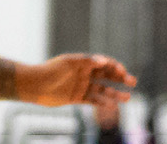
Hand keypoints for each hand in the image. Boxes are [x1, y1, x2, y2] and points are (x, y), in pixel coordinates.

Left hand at [17, 53, 134, 106]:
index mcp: (85, 63)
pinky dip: (102, 103)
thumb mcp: (69, 62)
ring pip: (102, 90)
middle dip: (120, 79)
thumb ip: (87, 61)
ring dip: (115, 94)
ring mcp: (81, 86)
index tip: (123, 72)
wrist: (34, 85)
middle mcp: (85, 74)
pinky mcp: (76, 98)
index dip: (115, 67)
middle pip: (107, 76)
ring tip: (127, 98)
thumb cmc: (51, 70)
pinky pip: (92, 101)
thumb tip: (104, 61)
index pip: (105, 64)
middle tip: (133, 82)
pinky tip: (111, 106)